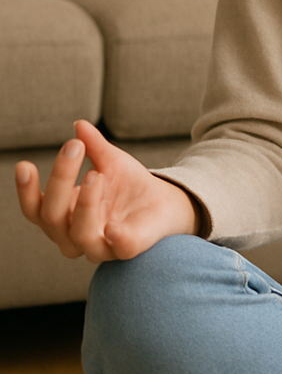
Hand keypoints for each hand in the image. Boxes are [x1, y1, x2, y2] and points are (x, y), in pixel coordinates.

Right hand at [15, 120, 200, 262]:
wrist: (165, 202)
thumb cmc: (128, 185)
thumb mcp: (110, 161)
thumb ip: (94, 146)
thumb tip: (79, 124)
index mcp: (63, 216)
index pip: (36, 209)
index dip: (26, 191)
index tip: (24, 165)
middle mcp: (73, 236)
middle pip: (53, 216)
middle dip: (60, 180)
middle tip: (73, 147)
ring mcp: (100, 246)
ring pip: (80, 234)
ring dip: (85, 203)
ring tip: (95, 173)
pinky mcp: (127, 249)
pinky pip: (119, 248)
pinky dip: (115, 238)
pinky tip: (113, 226)